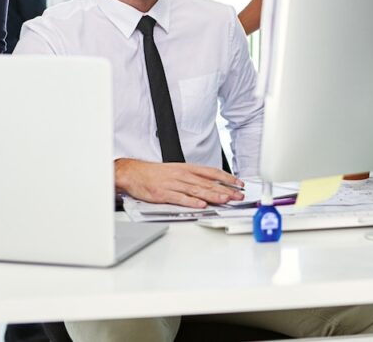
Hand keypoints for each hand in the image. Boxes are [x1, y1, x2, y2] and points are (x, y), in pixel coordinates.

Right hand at [115, 159, 244, 208]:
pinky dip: (191, 202)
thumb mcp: (177, 170)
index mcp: (187, 168)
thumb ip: (193, 177)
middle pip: (207, 183)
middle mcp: (182, 175)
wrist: (134, 173)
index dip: (227, 178)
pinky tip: (201, 205)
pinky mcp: (164, 194)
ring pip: (197, 190)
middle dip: (225, 189)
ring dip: (213, 195)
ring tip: (225, 199)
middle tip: (238, 196)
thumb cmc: (155, 174)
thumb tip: (211, 184)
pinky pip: (180, 198)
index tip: (239, 184)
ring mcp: (174, 184)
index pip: (211, 172)